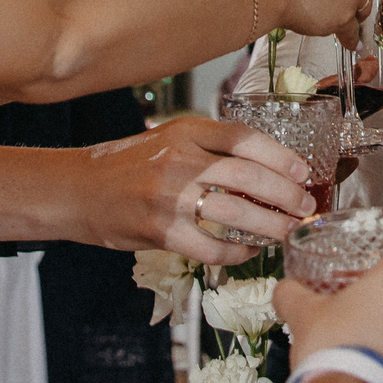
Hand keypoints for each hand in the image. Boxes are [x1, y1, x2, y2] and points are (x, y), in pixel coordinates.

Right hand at [81, 116, 315, 265]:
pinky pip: (210, 246)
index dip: (280, 155)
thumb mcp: (168, 140)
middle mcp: (179, 160)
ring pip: (235, 212)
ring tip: (288, 231)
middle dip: (285, 194)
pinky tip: (249, 251)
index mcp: (184, 131)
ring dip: (270, 225)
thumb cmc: (127, 166)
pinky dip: (236, 251)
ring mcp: (169, 197)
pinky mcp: (160, 231)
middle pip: (247, 175)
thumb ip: (209, 148)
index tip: (302, 171)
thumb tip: (267, 169)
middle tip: (305, 207)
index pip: (243, 137)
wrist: (77, 190)